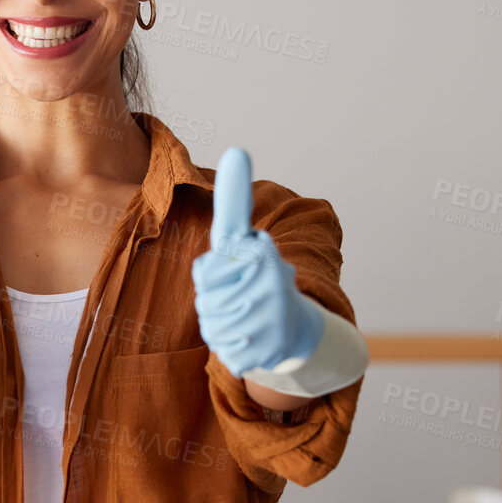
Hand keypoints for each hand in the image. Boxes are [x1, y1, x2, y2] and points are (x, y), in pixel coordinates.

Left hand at [191, 146, 323, 376]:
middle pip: (206, 299)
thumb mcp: (245, 240)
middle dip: (212, 301)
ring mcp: (272, 320)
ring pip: (213, 327)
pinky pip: (227, 353)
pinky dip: (232, 349)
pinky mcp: (270, 351)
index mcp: (264, 253)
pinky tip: (251, 339)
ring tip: (242, 317)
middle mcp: (273, 283)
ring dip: (219, 325)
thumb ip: (235, 205)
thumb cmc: (257, 276)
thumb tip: (237, 149)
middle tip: (237, 296)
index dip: (213, 267)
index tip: (237, 224)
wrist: (296, 327)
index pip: (209, 265)